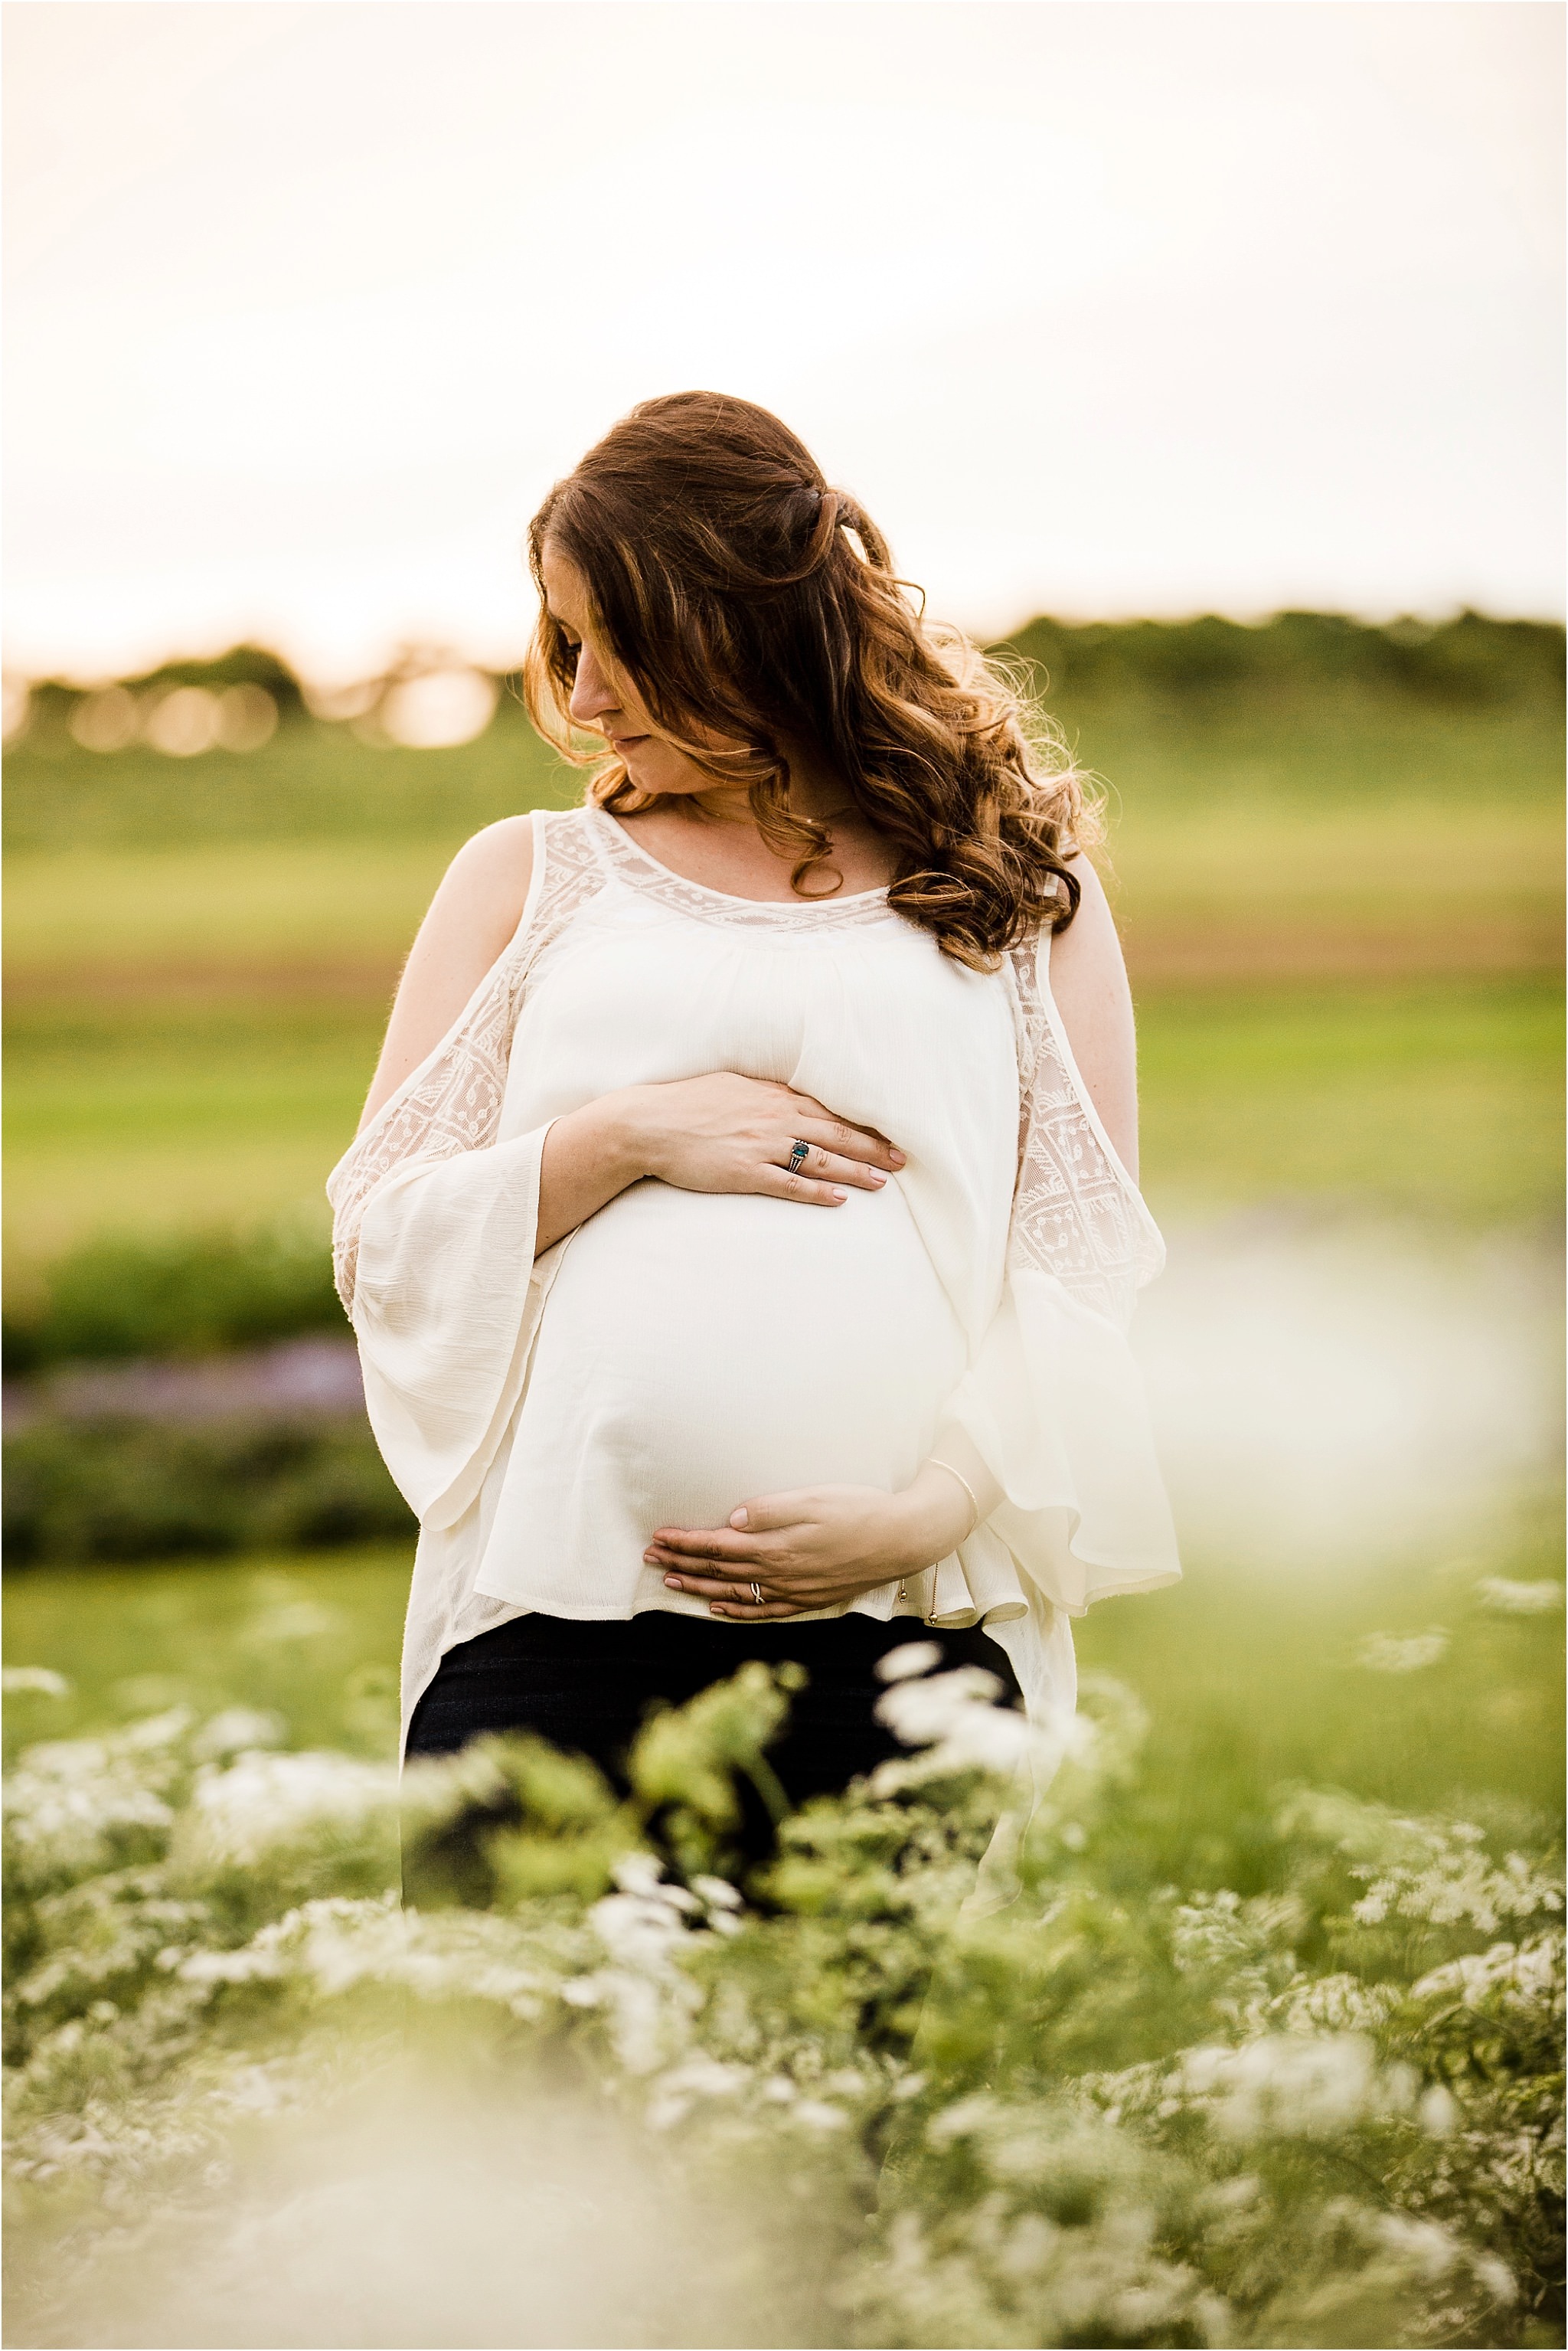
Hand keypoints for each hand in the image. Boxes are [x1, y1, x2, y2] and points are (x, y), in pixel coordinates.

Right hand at [536, 1074, 904, 1252]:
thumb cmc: (686, 1102)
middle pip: (835, 1133)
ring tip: (883, 1182)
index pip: (828, 1110)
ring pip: (821, 1159)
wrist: (649, 1123)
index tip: (888, 1132)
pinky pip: (790, 1184)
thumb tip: (787, 1096)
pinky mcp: (745, 1172)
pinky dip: (818, 1191)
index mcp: (772, 1095)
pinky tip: (840, 1199)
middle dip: (872, 1147)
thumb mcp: (731, 1085)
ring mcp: (761, 1146)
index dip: (862, 1123)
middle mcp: (774, 1118)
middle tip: (902, 1159)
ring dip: (855, 1170)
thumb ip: (764, 1092)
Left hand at [645, 1465, 976, 1619]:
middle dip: (681, 1563)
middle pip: (719, 1570)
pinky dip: (736, 1610)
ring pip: (734, 1592)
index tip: (658, 1536)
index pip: (717, 1546)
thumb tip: (731, 1521)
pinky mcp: (807, 1598)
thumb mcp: (814, 1499)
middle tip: (649, 1557)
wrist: (901, 1539)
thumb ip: (771, 1511)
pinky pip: (763, 1610)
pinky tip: (718, 1608)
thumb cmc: (859, 1510)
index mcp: (775, 1546)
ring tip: (671, 1580)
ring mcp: (793, 1590)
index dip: (685, 1542)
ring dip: (699, 1587)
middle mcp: (779, 1573)